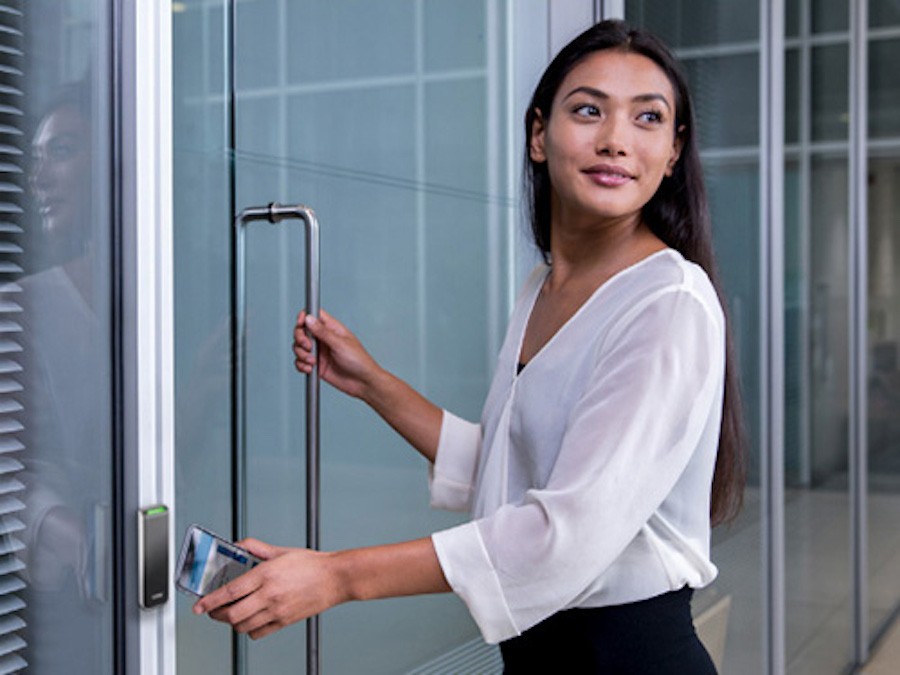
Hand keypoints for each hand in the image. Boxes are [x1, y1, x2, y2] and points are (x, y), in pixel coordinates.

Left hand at [192, 538, 342, 639]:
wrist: (335, 578)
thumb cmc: (312, 564)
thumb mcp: (281, 551)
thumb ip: (255, 548)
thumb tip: (237, 546)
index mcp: (266, 574)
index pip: (229, 591)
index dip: (209, 600)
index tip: (198, 605)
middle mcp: (270, 595)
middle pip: (232, 614)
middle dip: (216, 614)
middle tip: (212, 610)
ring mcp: (277, 610)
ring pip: (242, 625)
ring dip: (231, 622)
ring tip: (230, 613)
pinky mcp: (284, 621)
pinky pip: (258, 633)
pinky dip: (248, 629)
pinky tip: (249, 620)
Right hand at [293, 309, 381, 399]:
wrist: (362, 382)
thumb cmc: (359, 361)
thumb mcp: (340, 344)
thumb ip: (322, 332)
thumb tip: (309, 318)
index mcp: (332, 329)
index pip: (314, 315)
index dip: (305, 316)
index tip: (300, 323)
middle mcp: (323, 339)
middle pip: (302, 331)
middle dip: (300, 338)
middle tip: (307, 346)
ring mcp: (319, 352)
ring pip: (299, 347)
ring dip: (301, 354)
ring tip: (313, 361)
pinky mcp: (316, 365)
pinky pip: (301, 362)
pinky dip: (301, 365)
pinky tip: (310, 368)